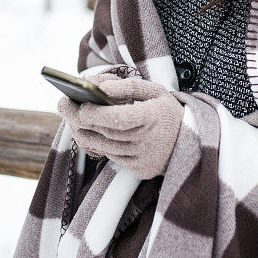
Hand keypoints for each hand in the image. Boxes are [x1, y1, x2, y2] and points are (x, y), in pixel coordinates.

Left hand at [58, 78, 184, 179]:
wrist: (192, 143)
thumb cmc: (168, 112)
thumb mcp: (156, 91)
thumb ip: (129, 87)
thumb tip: (100, 88)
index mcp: (152, 118)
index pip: (118, 118)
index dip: (97, 113)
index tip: (82, 104)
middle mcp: (146, 141)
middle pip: (105, 133)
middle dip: (81, 119)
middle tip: (65, 105)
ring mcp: (142, 158)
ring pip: (104, 147)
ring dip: (86, 133)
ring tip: (76, 119)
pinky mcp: (140, 170)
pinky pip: (112, 157)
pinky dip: (100, 144)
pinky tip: (95, 132)